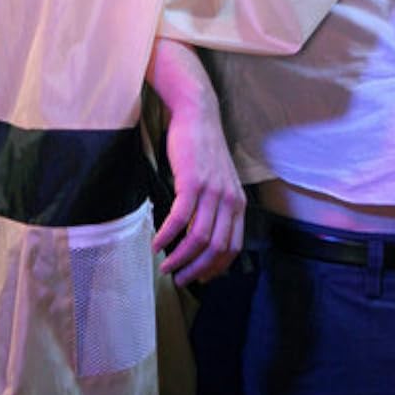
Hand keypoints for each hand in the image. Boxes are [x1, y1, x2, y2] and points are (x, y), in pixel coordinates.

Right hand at [147, 41, 245, 285]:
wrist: (198, 115)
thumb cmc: (204, 149)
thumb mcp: (219, 181)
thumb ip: (217, 207)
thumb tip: (201, 237)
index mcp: (238, 203)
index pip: (233, 247)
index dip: (216, 268)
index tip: (199, 278)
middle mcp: (229, 200)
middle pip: (216, 248)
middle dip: (197, 270)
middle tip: (180, 279)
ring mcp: (212, 191)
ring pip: (198, 238)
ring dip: (180, 258)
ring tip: (165, 266)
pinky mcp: (192, 182)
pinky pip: (179, 218)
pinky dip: (167, 235)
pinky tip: (156, 243)